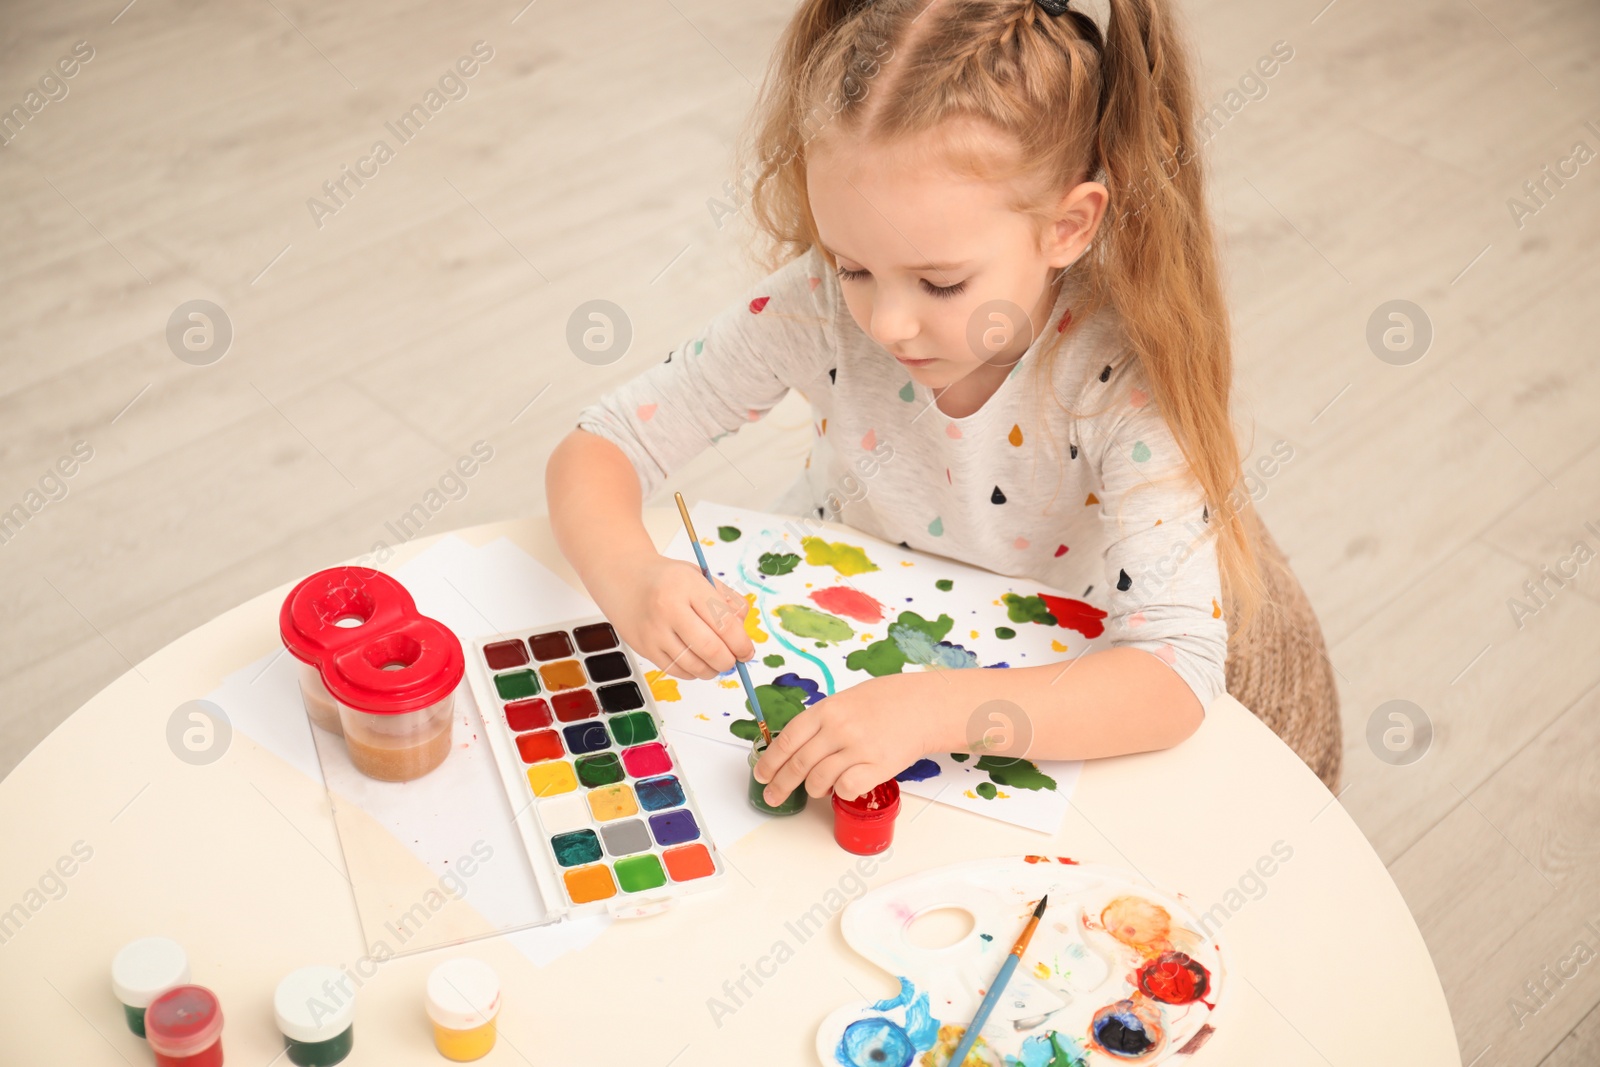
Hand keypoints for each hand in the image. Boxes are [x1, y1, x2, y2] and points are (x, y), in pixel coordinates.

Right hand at [588, 551, 753, 679]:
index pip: (724, 623)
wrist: (624, 579)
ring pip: (694, 665)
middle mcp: (669, 608)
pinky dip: (693, 672)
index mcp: (688, 586)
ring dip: (712, 670)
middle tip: (734, 659)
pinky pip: (676, 670)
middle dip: (729, 661)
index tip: (747, 652)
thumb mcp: (700, 576)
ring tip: (716, 662)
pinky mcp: (644, 648)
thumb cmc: (668, 579)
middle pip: (711, 649)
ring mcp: (654, 631)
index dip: (742, 644)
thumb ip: (726, 601)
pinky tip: (696, 662)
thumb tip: (742, 633)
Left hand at [752, 673, 934, 803]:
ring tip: (817, 788)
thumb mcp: (845, 701)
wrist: (924, 706)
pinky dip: (839, 792)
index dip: (770, 761)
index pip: (788, 740)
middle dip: (782, 784)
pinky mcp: (877, 767)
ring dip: (813, 789)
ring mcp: (858, 748)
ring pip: (819, 780)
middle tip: (774, 796)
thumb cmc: (886, 701)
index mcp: (827, 710)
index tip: (762, 774)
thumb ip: (820, 721)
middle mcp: (839, 729)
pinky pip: (846, 789)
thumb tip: (793, 746)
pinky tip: (843, 786)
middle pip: (799, 764)